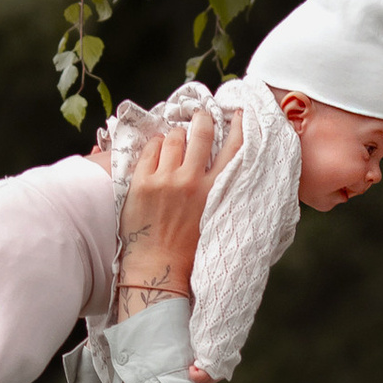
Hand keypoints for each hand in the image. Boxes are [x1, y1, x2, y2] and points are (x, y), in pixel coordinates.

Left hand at [115, 115, 225, 308]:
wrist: (157, 268)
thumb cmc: (188, 250)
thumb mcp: (215, 219)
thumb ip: (220, 193)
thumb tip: (223, 169)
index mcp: (214, 192)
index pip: (233, 149)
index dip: (239, 127)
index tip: (240, 114)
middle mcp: (190, 181)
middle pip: (201, 133)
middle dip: (203, 119)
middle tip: (201, 115)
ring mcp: (164, 180)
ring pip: (174, 137)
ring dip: (177, 134)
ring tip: (176, 138)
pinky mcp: (141, 182)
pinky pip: (150, 149)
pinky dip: (155, 144)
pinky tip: (157, 148)